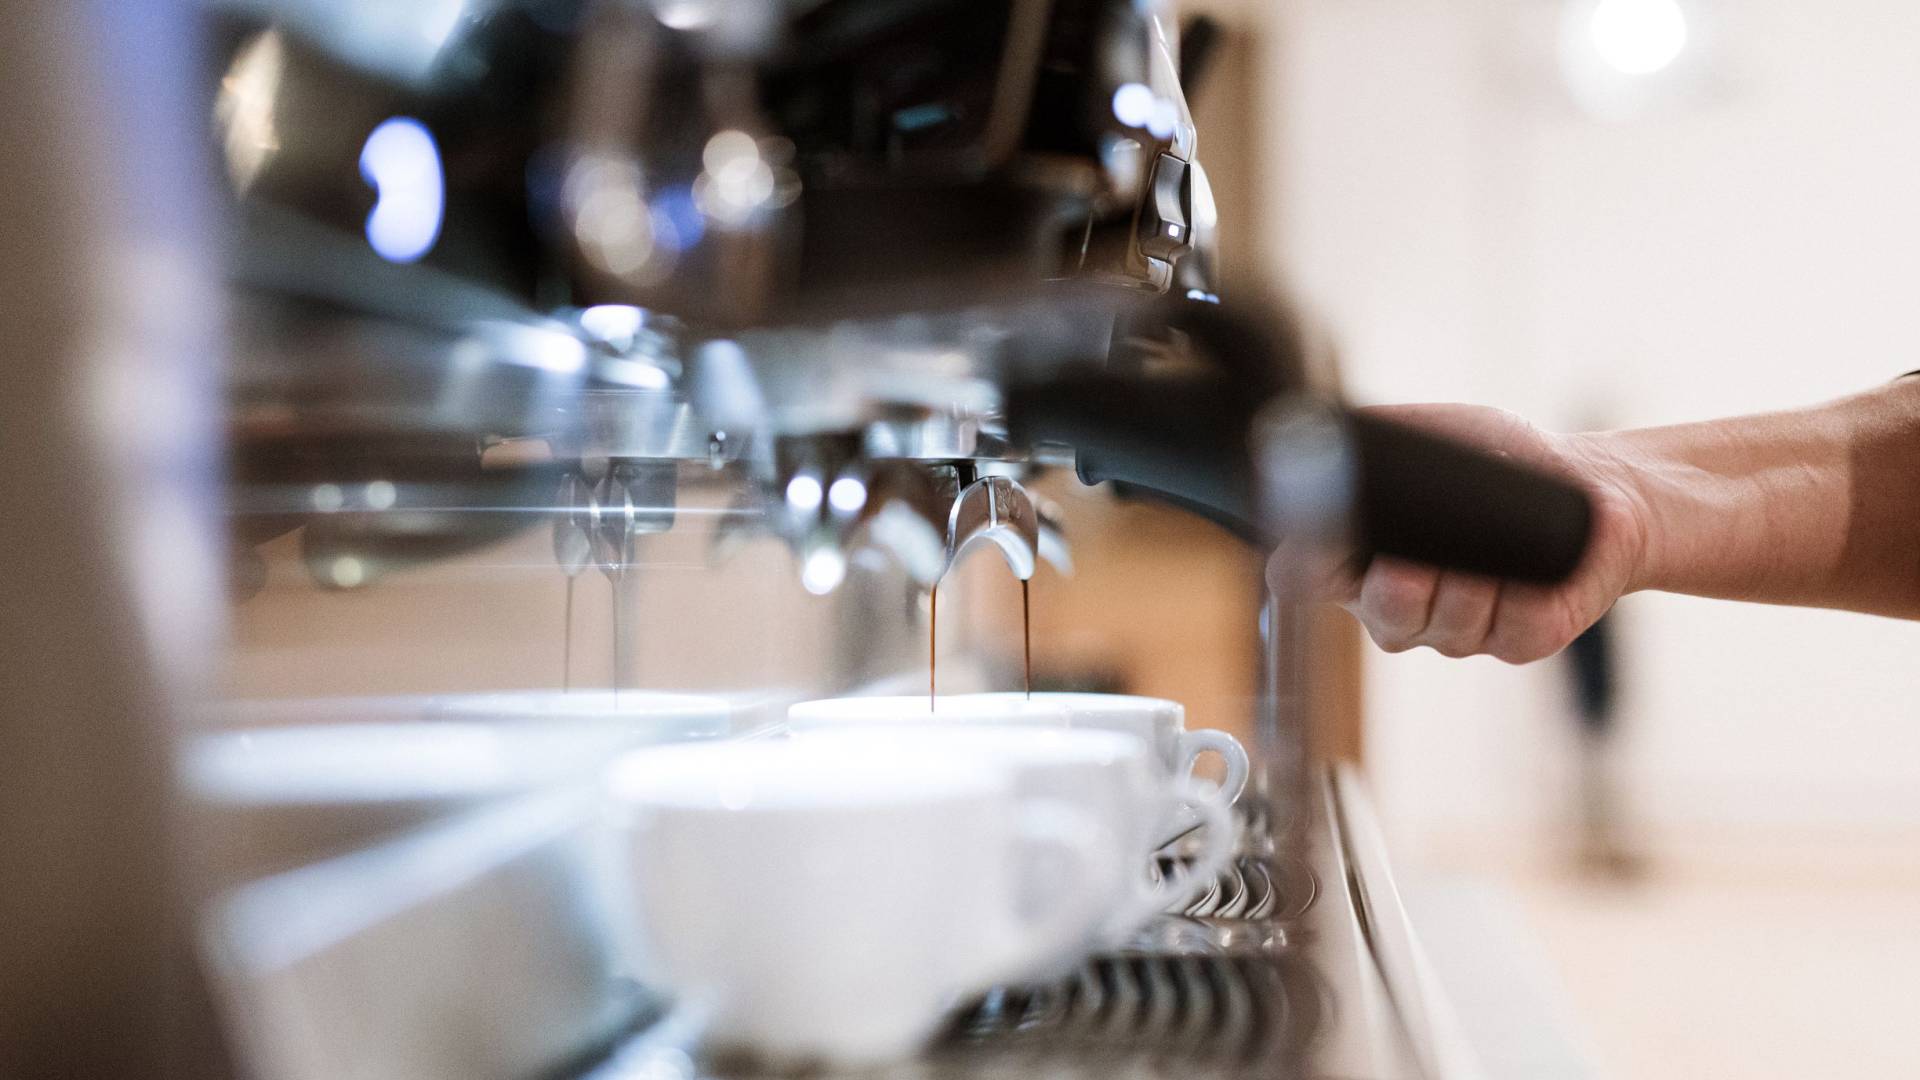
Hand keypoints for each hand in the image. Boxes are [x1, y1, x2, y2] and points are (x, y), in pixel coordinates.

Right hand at [1285, 403, 1650, 662]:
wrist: (1591, 485)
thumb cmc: (1502, 459)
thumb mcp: (1433, 431)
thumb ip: (1378, 436)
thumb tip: (1328, 435)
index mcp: (1360, 561)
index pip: (1301, 576)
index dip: (1305, 563)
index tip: (1328, 533)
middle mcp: (1400, 608)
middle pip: (1382, 617)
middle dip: (1402, 584)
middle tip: (1419, 553)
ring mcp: (1457, 632)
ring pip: (1447, 623)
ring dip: (1472, 578)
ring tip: (1495, 533)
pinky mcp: (1517, 641)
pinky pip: (1509, 628)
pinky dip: (1523, 590)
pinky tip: (1533, 566)